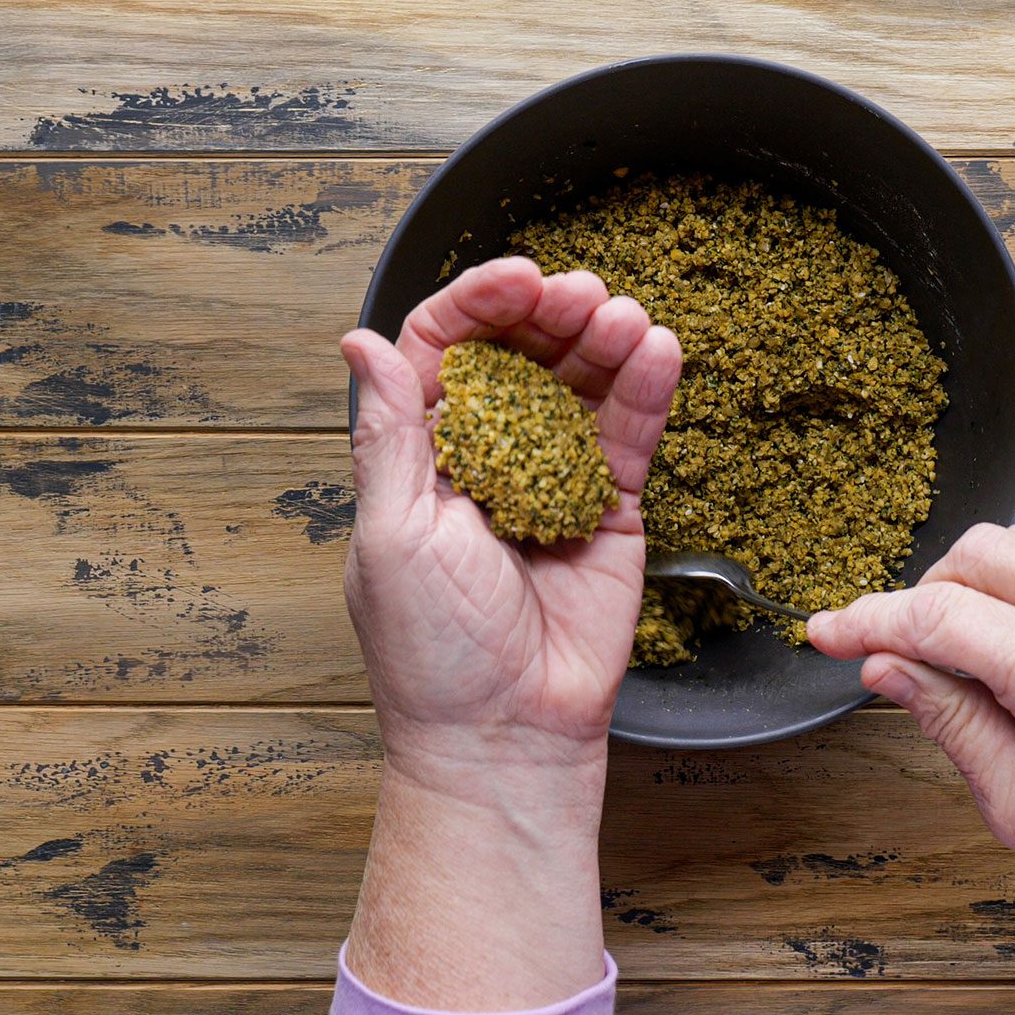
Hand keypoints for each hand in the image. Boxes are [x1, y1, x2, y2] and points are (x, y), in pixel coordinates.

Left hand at [338, 257, 679, 1010]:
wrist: (506, 736)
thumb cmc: (431, 650)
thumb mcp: (393, 534)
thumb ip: (388, 432)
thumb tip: (357, 338)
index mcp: (423, 452)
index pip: (447, 349)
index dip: (480, 304)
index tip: (520, 277)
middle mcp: (489, 453)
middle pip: (522, 353)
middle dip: (552, 315)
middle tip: (581, 296)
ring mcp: (553, 475)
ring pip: (581, 384)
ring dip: (603, 340)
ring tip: (624, 318)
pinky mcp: (609, 508)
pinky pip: (628, 435)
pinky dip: (646, 389)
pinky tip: (658, 350)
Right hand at [807, 522, 1014, 1014]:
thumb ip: (951, 723)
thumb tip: (887, 668)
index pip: (940, 617)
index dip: (867, 619)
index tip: (823, 631)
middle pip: (975, 554)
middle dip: (920, 596)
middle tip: (897, 658)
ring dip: (969, 583)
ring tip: (957, 656)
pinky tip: (1007, 644)